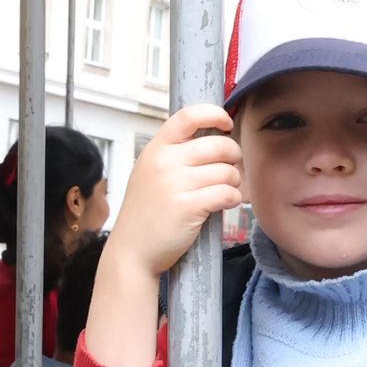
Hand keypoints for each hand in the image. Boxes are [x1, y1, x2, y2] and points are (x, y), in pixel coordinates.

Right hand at [111, 105, 244, 281]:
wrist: (132, 252)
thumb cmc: (145, 214)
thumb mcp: (149, 173)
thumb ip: (174, 154)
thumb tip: (215, 139)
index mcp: (156, 149)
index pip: (189, 115)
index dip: (215, 114)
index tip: (226, 124)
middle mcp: (164, 162)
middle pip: (219, 145)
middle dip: (233, 157)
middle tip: (229, 170)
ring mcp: (175, 184)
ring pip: (227, 171)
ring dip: (234, 182)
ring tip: (224, 191)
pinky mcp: (189, 207)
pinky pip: (227, 193)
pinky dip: (233, 199)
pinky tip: (225, 204)